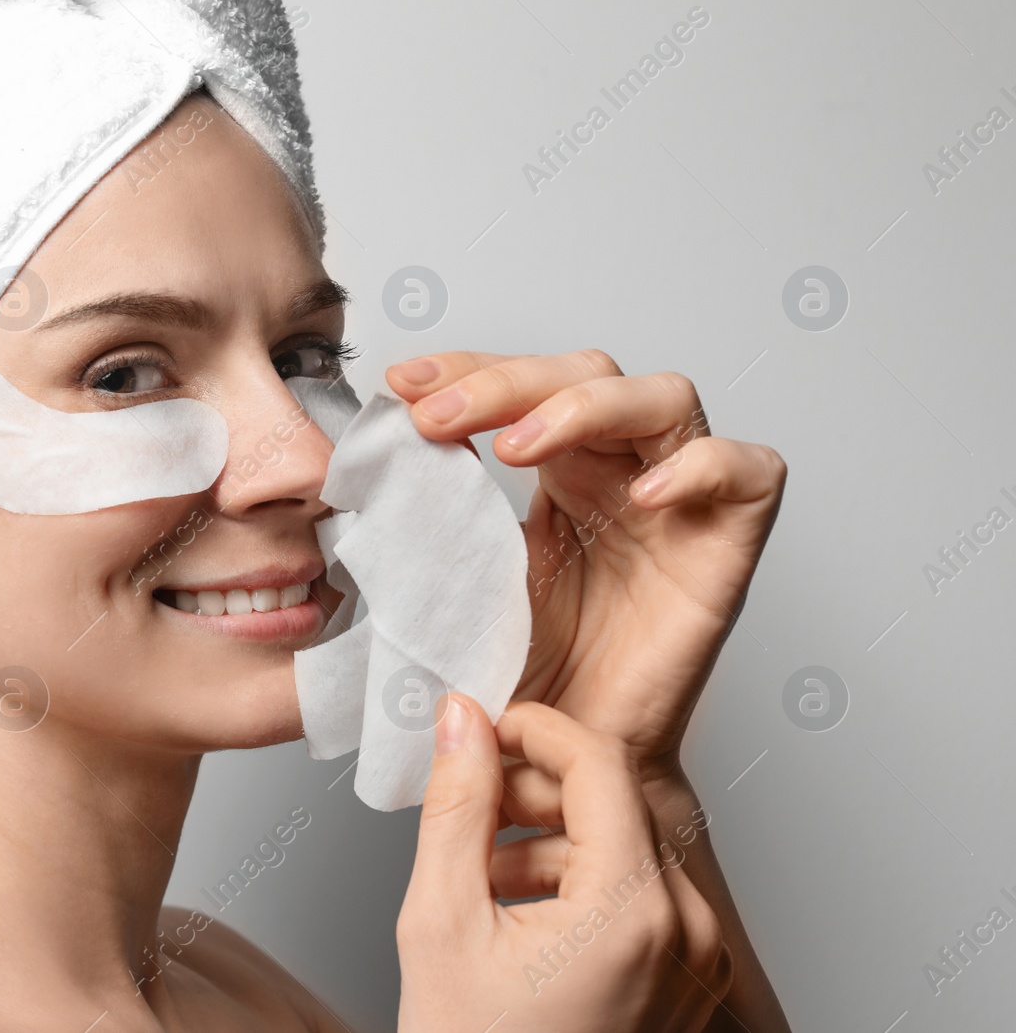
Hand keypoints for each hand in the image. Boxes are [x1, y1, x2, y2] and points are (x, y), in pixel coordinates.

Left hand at [386, 350, 786, 778]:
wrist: (571, 762)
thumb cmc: (526, 681)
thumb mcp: (463, 577)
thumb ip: (437, 511)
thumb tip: (381, 451)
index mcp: (562, 472)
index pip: (524, 383)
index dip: (468, 369)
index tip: (403, 383)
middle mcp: (624, 472)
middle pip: (587, 373)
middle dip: (504, 380)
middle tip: (437, 414)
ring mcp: (682, 501)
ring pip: (662, 396)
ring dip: (581, 405)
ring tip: (512, 447)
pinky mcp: (731, 542)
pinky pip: (750, 472)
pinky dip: (702, 466)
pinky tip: (642, 495)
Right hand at [396, 696, 729, 1032]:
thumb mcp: (442, 921)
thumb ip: (455, 806)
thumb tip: (462, 722)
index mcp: (633, 911)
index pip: (598, 761)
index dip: (532, 728)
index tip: (484, 726)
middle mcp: (687, 932)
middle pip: (617, 799)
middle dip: (536, 785)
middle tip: (469, 793)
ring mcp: (697, 962)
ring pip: (628, 843)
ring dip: (552, 833)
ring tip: (481, 863)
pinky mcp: (690, 981)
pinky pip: (641, 893)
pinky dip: (581, 878)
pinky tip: (517, 902)